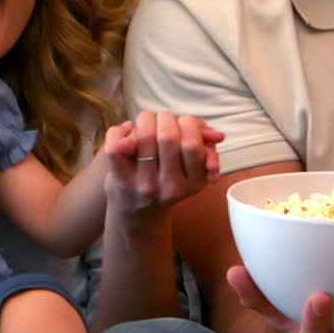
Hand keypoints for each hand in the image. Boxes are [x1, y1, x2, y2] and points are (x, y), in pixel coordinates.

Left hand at [103, 110, 222, 218]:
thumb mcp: (192, 170)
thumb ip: (204, 146)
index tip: (183, 122)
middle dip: (166, 117)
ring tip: (146, 122)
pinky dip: (117, 131)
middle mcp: (170, 187)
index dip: (188, 123)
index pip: (192, 144)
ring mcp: (145, 186)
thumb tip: (217, 135)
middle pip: (168, 136)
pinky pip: (115, 148)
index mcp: (193, 182)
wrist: (137, 215)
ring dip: (145, 119)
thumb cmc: (166, 181)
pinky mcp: (121, 182)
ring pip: (143, 136)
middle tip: (163, 119)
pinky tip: (124, 131)